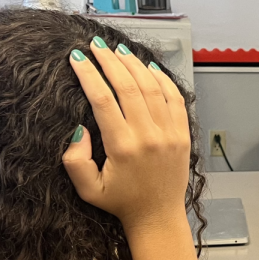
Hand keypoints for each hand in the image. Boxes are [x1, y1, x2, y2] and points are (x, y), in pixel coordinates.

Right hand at [62, 37, 191, 228]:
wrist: (158, 216)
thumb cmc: (120, 201)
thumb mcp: (87, 189)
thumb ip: (75, 160)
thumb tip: (78, 129)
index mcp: (123, 147)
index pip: (103, 99)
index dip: (88, 74)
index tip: (76, 56)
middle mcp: (148, 136)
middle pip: (128, 86)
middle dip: (109, 61)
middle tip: (95, 44)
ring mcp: (169, 133)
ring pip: (153, 87)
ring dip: (134, 65)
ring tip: (118, 50)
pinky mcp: (183, 134)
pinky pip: (175, 98)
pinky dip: (163, 79)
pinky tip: (148, 66)